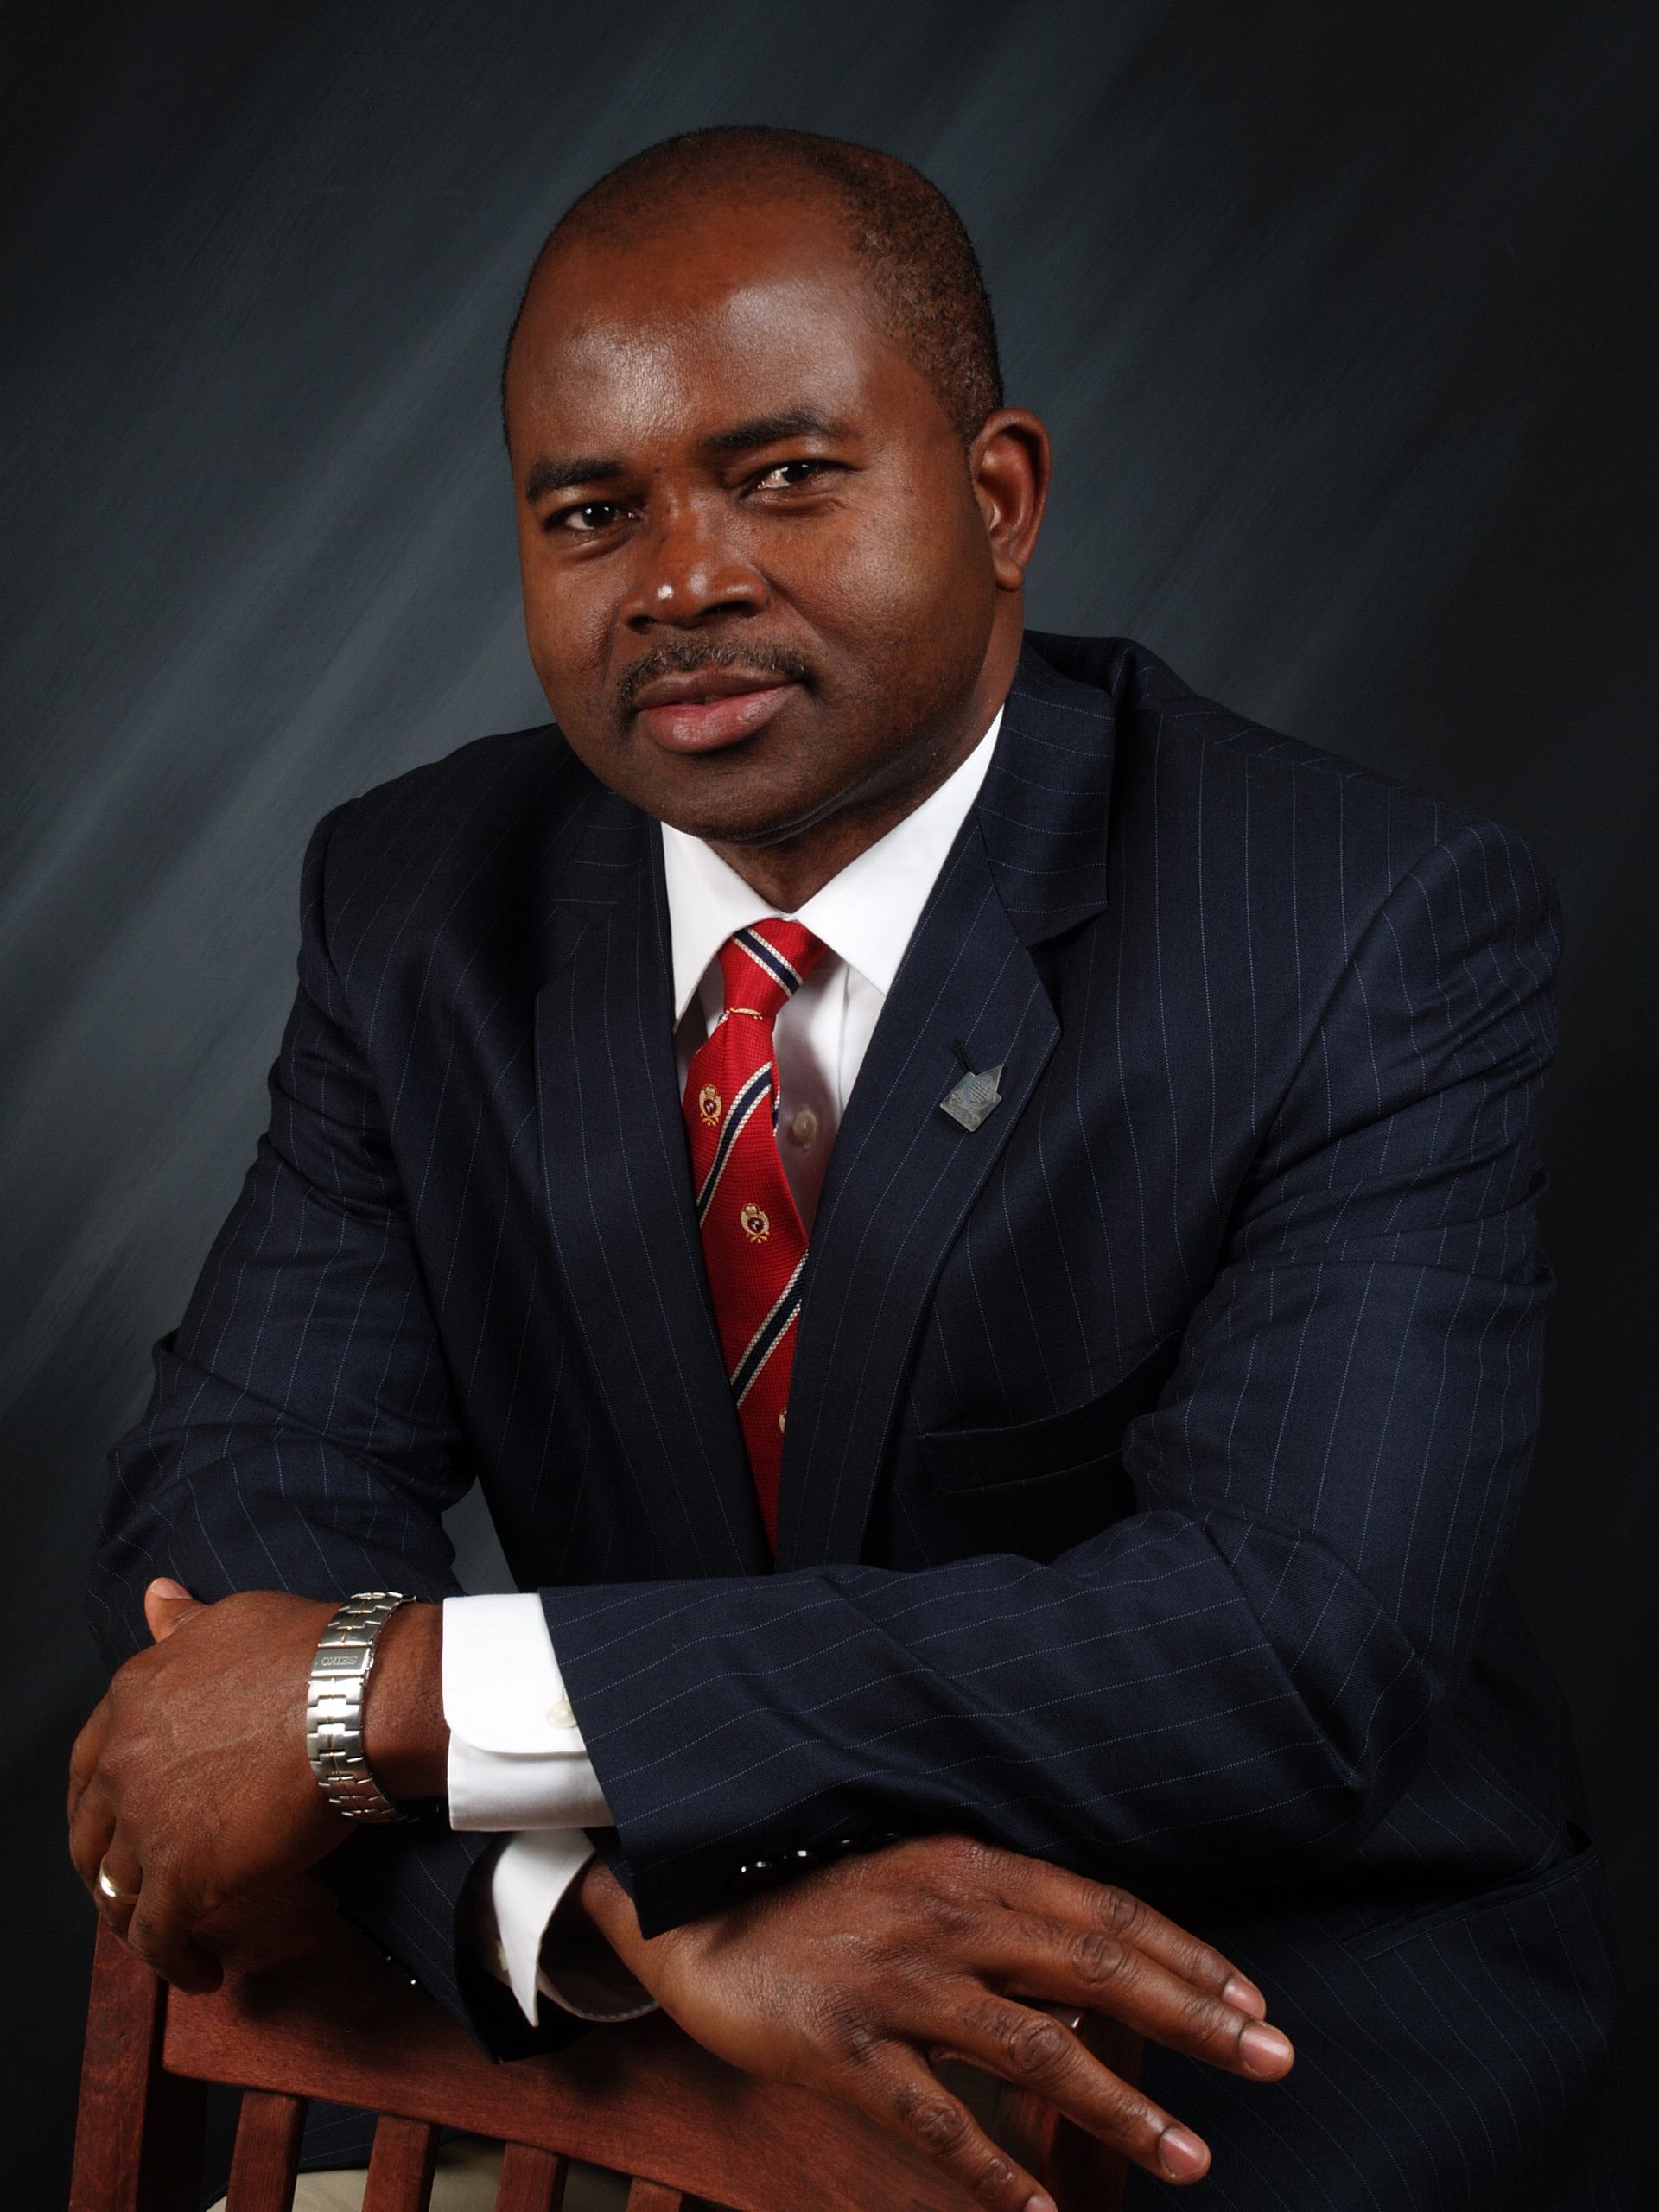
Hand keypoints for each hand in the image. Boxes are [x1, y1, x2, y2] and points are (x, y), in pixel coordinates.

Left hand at [66, 1581, 441, 1990]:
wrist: (355, 1698)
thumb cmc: (309, 1652)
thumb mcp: (231, 1621)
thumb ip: (181, 1624)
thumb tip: (156, 1596)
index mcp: (129, 1701)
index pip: (88, 1766)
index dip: (99, 1803)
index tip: (122, 1822)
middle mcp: (122, 1763)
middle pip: (90, 1835)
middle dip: (104, 1867)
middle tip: (134, 1885)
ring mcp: (148, 1824)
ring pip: (116, 1891)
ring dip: (136, 1919)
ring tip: (167, 1933)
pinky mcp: (185, 1877)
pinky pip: (156, 1938)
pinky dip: (174, 1962)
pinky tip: (202, 1970)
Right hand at [577, 1835, 1292, 2205]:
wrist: (690, 1913)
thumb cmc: (819, 1903)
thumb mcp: (917, 1884)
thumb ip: (1000, 1922)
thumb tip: (1097, 1981)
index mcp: (969, 1867)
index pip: (1104, 1912)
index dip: (1185, 1957)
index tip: (1254, 2001)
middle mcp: (945, 1916)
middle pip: (1095, 1968)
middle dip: (1194, 2018)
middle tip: (1275, 2059)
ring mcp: (895, 1982)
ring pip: (1034, 2049)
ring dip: (1122, 2107)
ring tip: (1192, 2158)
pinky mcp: (841, 2045)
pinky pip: (934, 2119)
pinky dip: (994, 2170)